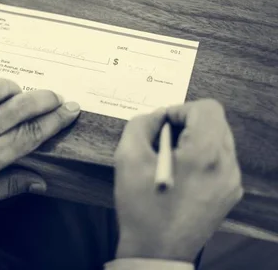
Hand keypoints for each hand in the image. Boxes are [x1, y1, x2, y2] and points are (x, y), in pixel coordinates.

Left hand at [0, 72, 80, 212]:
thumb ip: (8, 186)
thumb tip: (40, 182)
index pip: (32, 133)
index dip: (57, 120)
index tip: (72, 111)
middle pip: (24, 105)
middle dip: (48, 98)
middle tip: (59, 98)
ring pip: (2, 86)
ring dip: (18, 89)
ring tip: (20, 98)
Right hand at [114, 99, 242, 262]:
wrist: (157, 250)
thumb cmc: (142, 207)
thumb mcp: (128, 158)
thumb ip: (140, 125)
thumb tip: (154, 116)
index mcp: (205, 153)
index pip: (206, 108)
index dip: (180, 110)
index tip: (161, 124)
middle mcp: (226, 165)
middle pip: (215, 123)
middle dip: (187, 124)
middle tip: (162, 140)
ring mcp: (231, 182)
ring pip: (219, 142)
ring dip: (195, 140)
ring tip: (170, 158)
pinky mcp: (229, 195)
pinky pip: (220, 162)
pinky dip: (201, 158)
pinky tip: (180, 174)